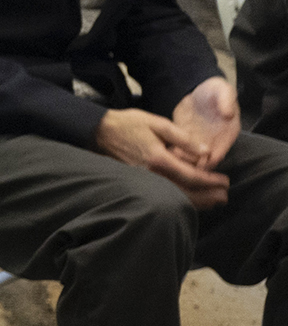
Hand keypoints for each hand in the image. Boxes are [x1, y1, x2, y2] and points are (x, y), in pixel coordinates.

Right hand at [95, 106, 229, 208]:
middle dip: (208, 196)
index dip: (211, 181)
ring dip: (196, 202)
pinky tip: (190, 200)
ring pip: (174, 198)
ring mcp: (143, 181)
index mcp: (159, 159)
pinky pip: (163, 195)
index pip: (192, 176)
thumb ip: (183, 138)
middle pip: (185, 193)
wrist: (99, 132)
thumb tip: (205, 152)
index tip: (225, 182)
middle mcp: (151, 174)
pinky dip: (180, 200)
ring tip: (213, 202)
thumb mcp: (158, 123)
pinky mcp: (138, 183)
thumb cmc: (128, 124)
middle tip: (225, 196)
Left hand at [175, 75, 242, 170]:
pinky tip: (162, 150)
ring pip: (190, 159)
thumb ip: (226, 100)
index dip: (207, 161)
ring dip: (180, 161)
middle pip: (203, 162)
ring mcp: (199, 142)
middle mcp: (214, 142)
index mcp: (227, 134)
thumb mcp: (223, 90)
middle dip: (191, 166)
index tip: (194, 160)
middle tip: (177, 161)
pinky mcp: (185, 138)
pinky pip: (179, 150)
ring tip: (168, 156)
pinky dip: (172, 153)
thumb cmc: (215, 90)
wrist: (199, 90)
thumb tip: (229, 114)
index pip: (218, 155)